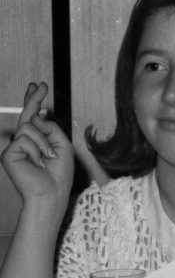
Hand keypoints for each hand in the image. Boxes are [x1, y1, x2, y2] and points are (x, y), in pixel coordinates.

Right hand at [0, 82, 73, 209]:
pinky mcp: (8, 153)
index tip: (38, 86)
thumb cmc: (59, 174)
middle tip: (40, 83)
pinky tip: (38, 162)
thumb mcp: (62, 147)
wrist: (51, 193)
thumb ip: (51, 128)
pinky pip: (26, 138)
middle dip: (34, 97)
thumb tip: (36, 116)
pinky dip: (37, 149)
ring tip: (48, 157)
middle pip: (27, 114)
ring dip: (44, 142)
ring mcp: (15, 147)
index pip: (35, 117)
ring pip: (29, 126)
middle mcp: (25, 142)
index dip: (35, 100)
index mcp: (38, 140)